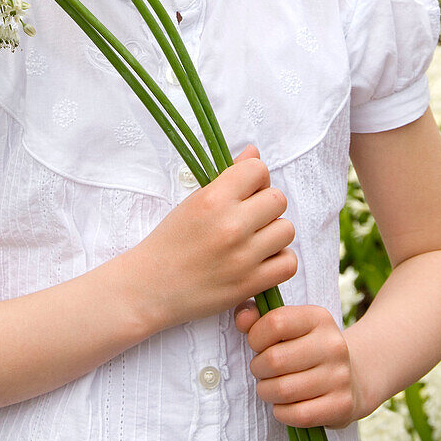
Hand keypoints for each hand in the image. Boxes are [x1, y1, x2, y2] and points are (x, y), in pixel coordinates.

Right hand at [127, 144, 296, 330]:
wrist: (151, 287)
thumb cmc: (171, 242)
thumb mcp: (194, 201)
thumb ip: (229, 176)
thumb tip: (254, 153)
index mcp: (213, 199)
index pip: (258, 170)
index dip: (255, 179)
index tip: (245, 191)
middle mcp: (231, 225)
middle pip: (278, 200)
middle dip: (266, 206)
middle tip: (248, 218)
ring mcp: (243, 256)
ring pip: (287, 230)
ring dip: (274, 234)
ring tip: (254, 241)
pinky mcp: (250, 283)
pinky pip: (288, 263)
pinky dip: (278, 261)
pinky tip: (260, 261)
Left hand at [233, 303, 365, 429]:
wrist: (354, 376)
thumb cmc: (306, 348)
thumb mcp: (289, 325)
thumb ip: (258, 317)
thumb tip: (242, 319)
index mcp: (318, 318)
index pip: (275, 323)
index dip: (256, 337)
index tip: (258, 345)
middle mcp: (333, 344)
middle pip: (274, 360)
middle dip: (258, 368)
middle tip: (261, 370)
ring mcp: (340, 376)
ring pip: (283, 390)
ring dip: (267, 392)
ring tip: (270, 387)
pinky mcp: (342, 405)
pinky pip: (298, 415)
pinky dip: (282, 412)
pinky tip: (284, 405)